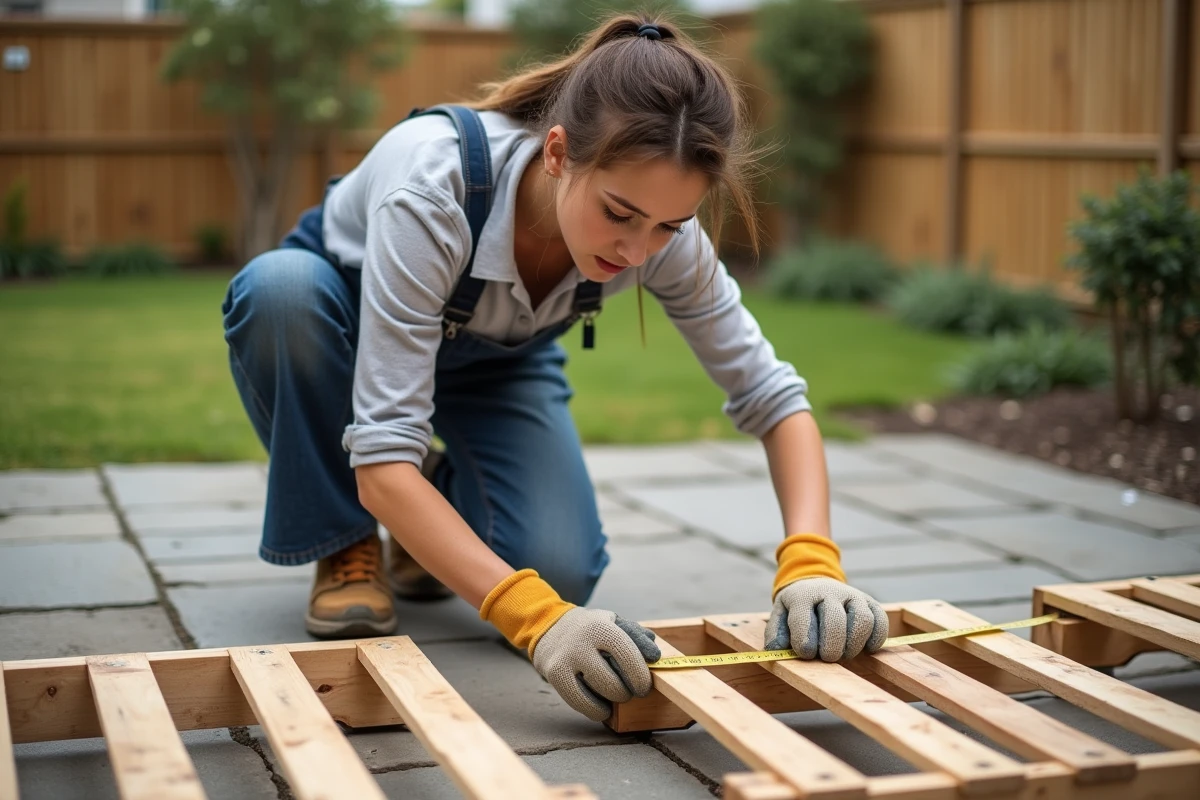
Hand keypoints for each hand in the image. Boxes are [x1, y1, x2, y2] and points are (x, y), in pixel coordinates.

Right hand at [532, 609, 660, 720]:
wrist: (549, 625)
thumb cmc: (590, 628)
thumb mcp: (613, 622)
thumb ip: (636, 635)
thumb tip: (655, 657)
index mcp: (601, 626)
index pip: (628, 655)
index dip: (640, 676)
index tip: (644, 686)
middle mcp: (581, 642)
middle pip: (613, 683)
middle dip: (626, 692)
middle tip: (629, 691)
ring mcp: (566, 659)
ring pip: (599, 694)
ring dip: (613, 701)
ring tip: (616, 695)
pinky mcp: (554, 674)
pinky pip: (581, 703)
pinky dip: (596, 710)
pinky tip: (603, 707)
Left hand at [765, 576, 887, 660]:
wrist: (814, 584)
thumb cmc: (796, 609)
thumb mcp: (779, 616)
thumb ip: (776, 634)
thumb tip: (776, 651)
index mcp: (802, 595)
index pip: (803, 619)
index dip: (804, 643)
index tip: (806, 654)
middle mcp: (829, 592)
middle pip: (835, 621)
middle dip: (831, 647)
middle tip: (827, 657)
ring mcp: (853, 596)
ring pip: (862, 620)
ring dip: (854, 644)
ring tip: (844, 654)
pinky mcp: (870, 603)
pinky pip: (880, 621)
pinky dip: (875, 639)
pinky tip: (865, 649)